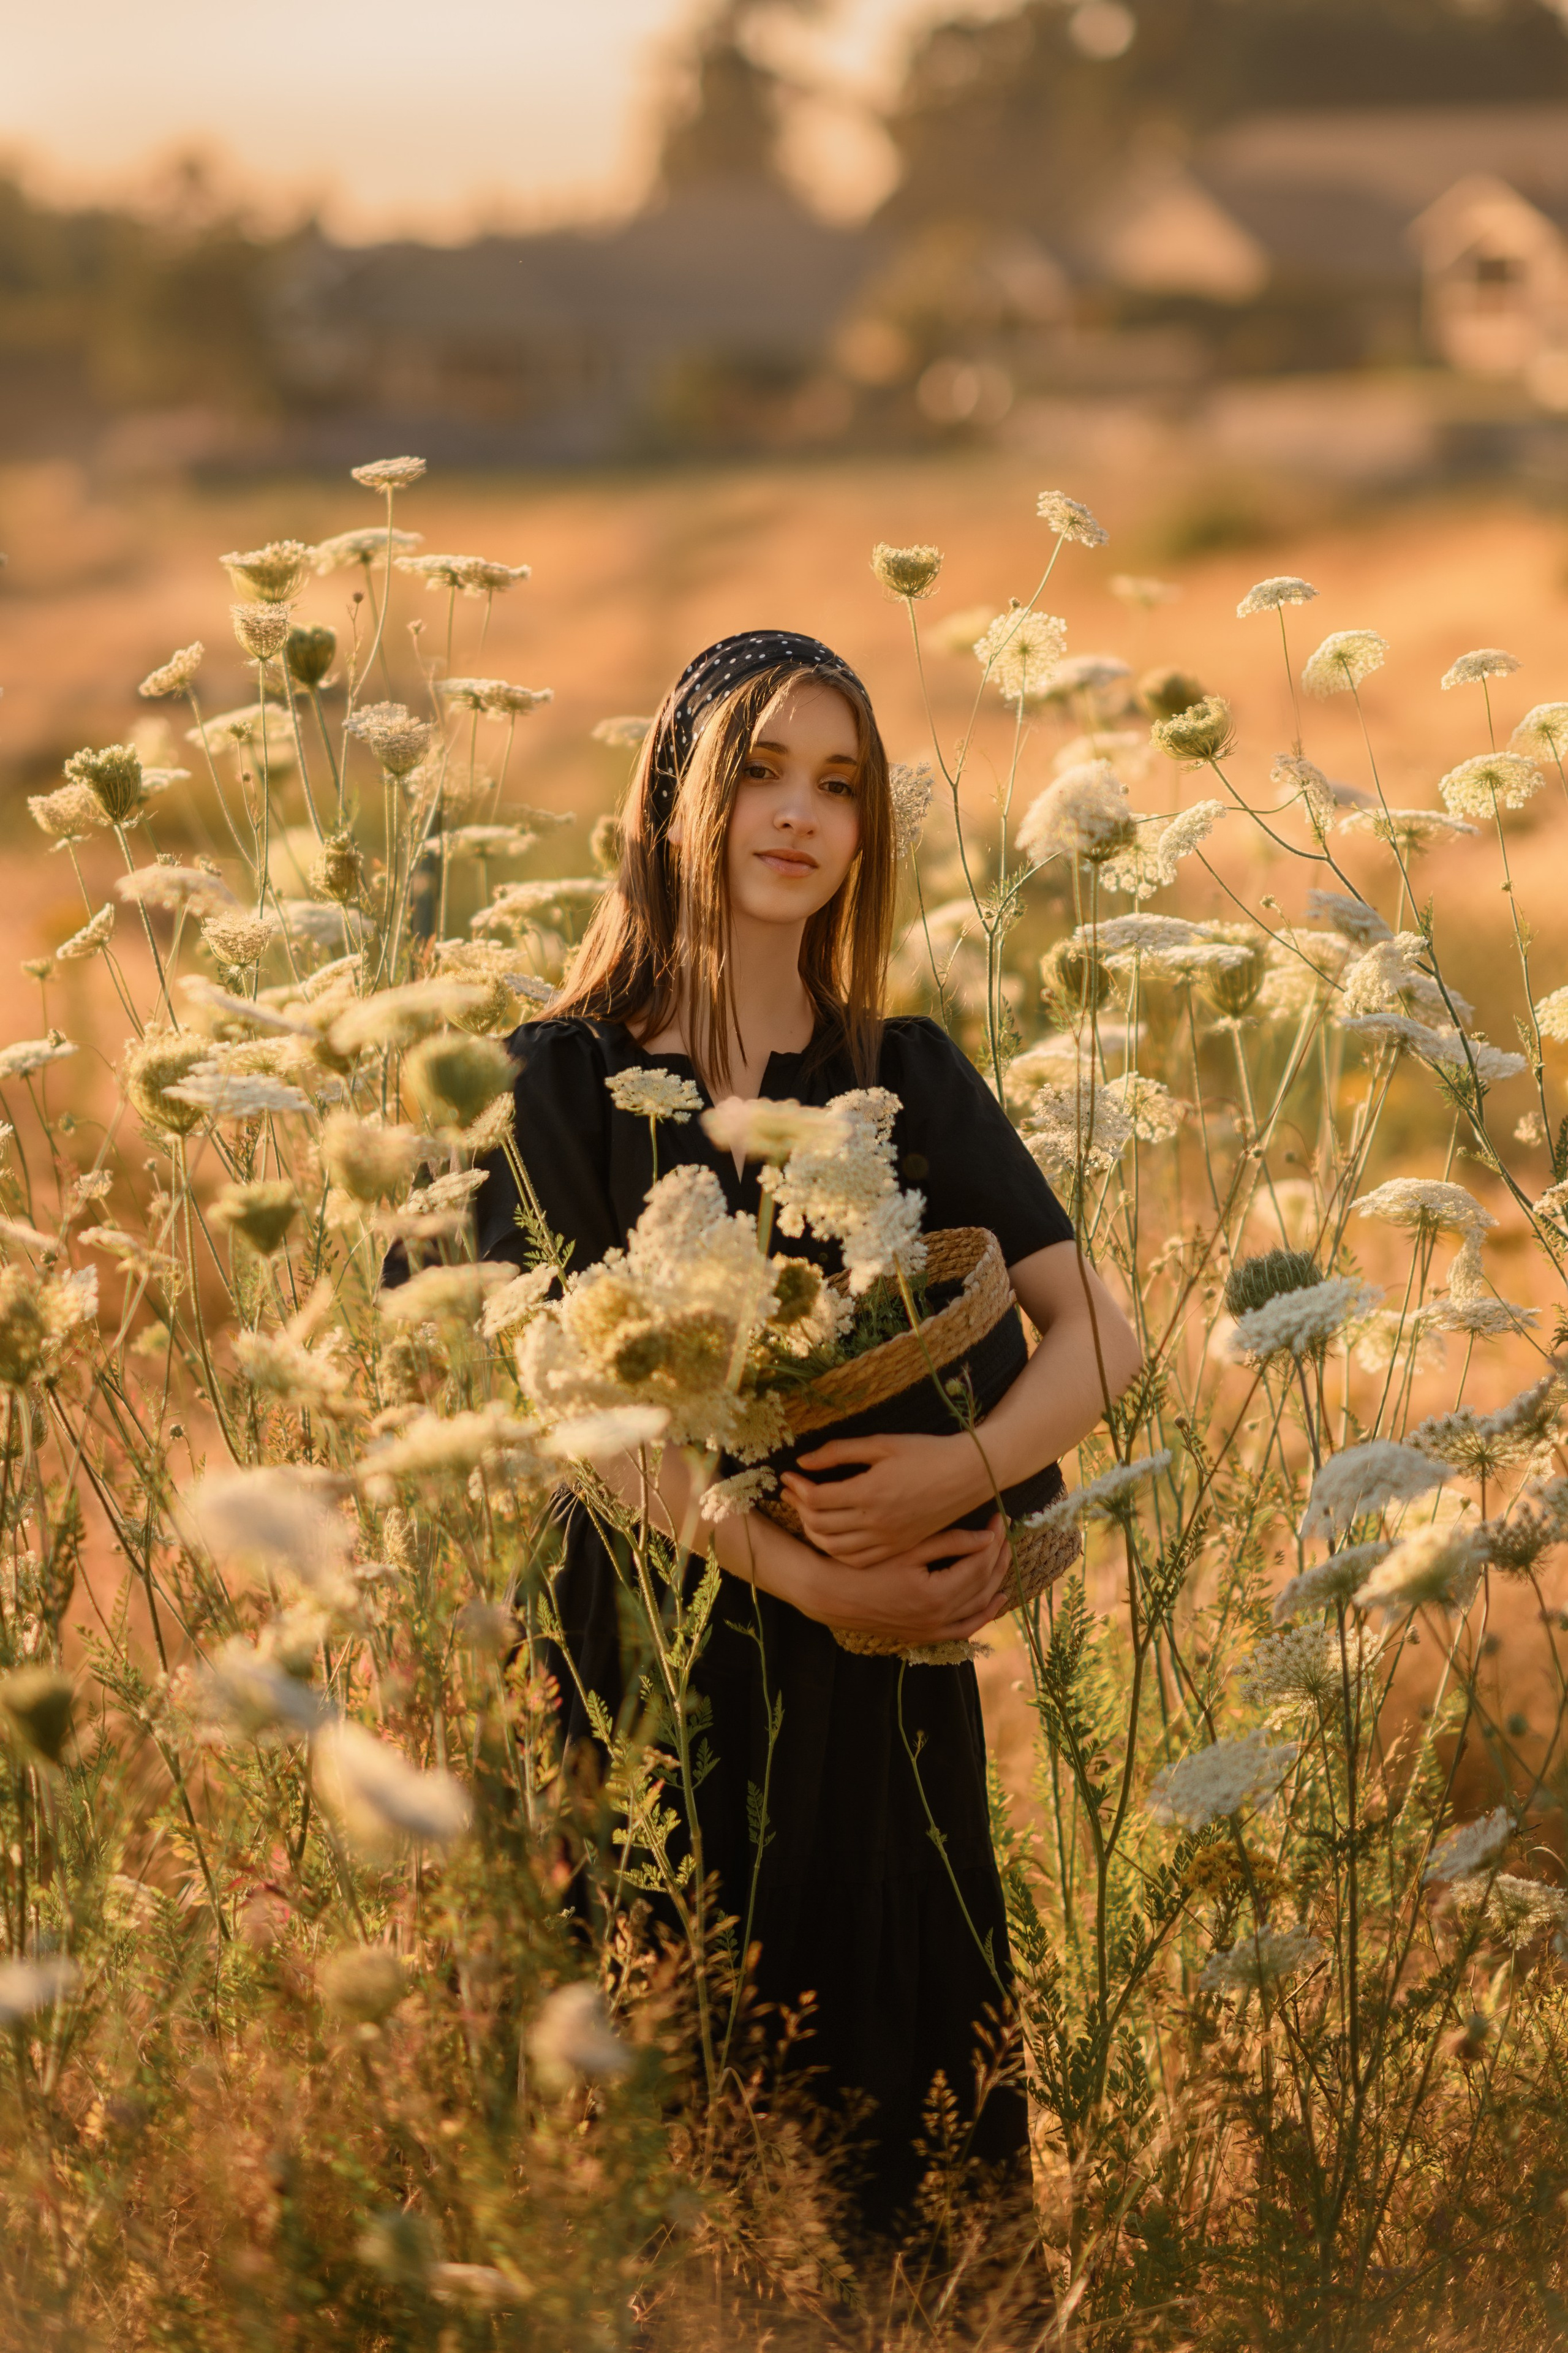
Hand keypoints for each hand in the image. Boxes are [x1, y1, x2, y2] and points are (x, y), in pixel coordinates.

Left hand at [780, 1432, 990, 1567]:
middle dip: (799, 1507)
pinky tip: (833, 1534)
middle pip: (820, 1524)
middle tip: (792, 1491)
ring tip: (808, 1512)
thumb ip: (840, 1452)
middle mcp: (876, 1521)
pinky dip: (837, 1550)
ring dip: (814, 1531)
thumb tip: (804, 1461)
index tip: (789, 1475)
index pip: (817, 1498)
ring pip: (835, 1547)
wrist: (969, 1474)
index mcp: (870, 1492)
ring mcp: (888, 1539)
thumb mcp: (882, 1443)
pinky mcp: (899, 1547)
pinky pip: (858, 1559)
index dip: (796, 1487)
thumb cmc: (926, 1452)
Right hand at [796, 1513, 1014, 1646]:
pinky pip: (964, 1629)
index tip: (999, 1518)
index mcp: (936, 1595)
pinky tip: (994, 1600)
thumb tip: (988, 1536)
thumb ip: (949, 1542)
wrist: (832, 1596)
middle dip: (999, 1556)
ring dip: (996, 1582)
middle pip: (983, 1585)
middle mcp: (939, 1618)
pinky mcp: (925, 1635)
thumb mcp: (906, 1549)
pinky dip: (982, 1615)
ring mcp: (933, 1630)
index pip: (979, 1564)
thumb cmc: (864, 1567)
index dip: (994, 1539)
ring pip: (979, 1607)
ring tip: (1005, 1557)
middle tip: (1006, 1532)